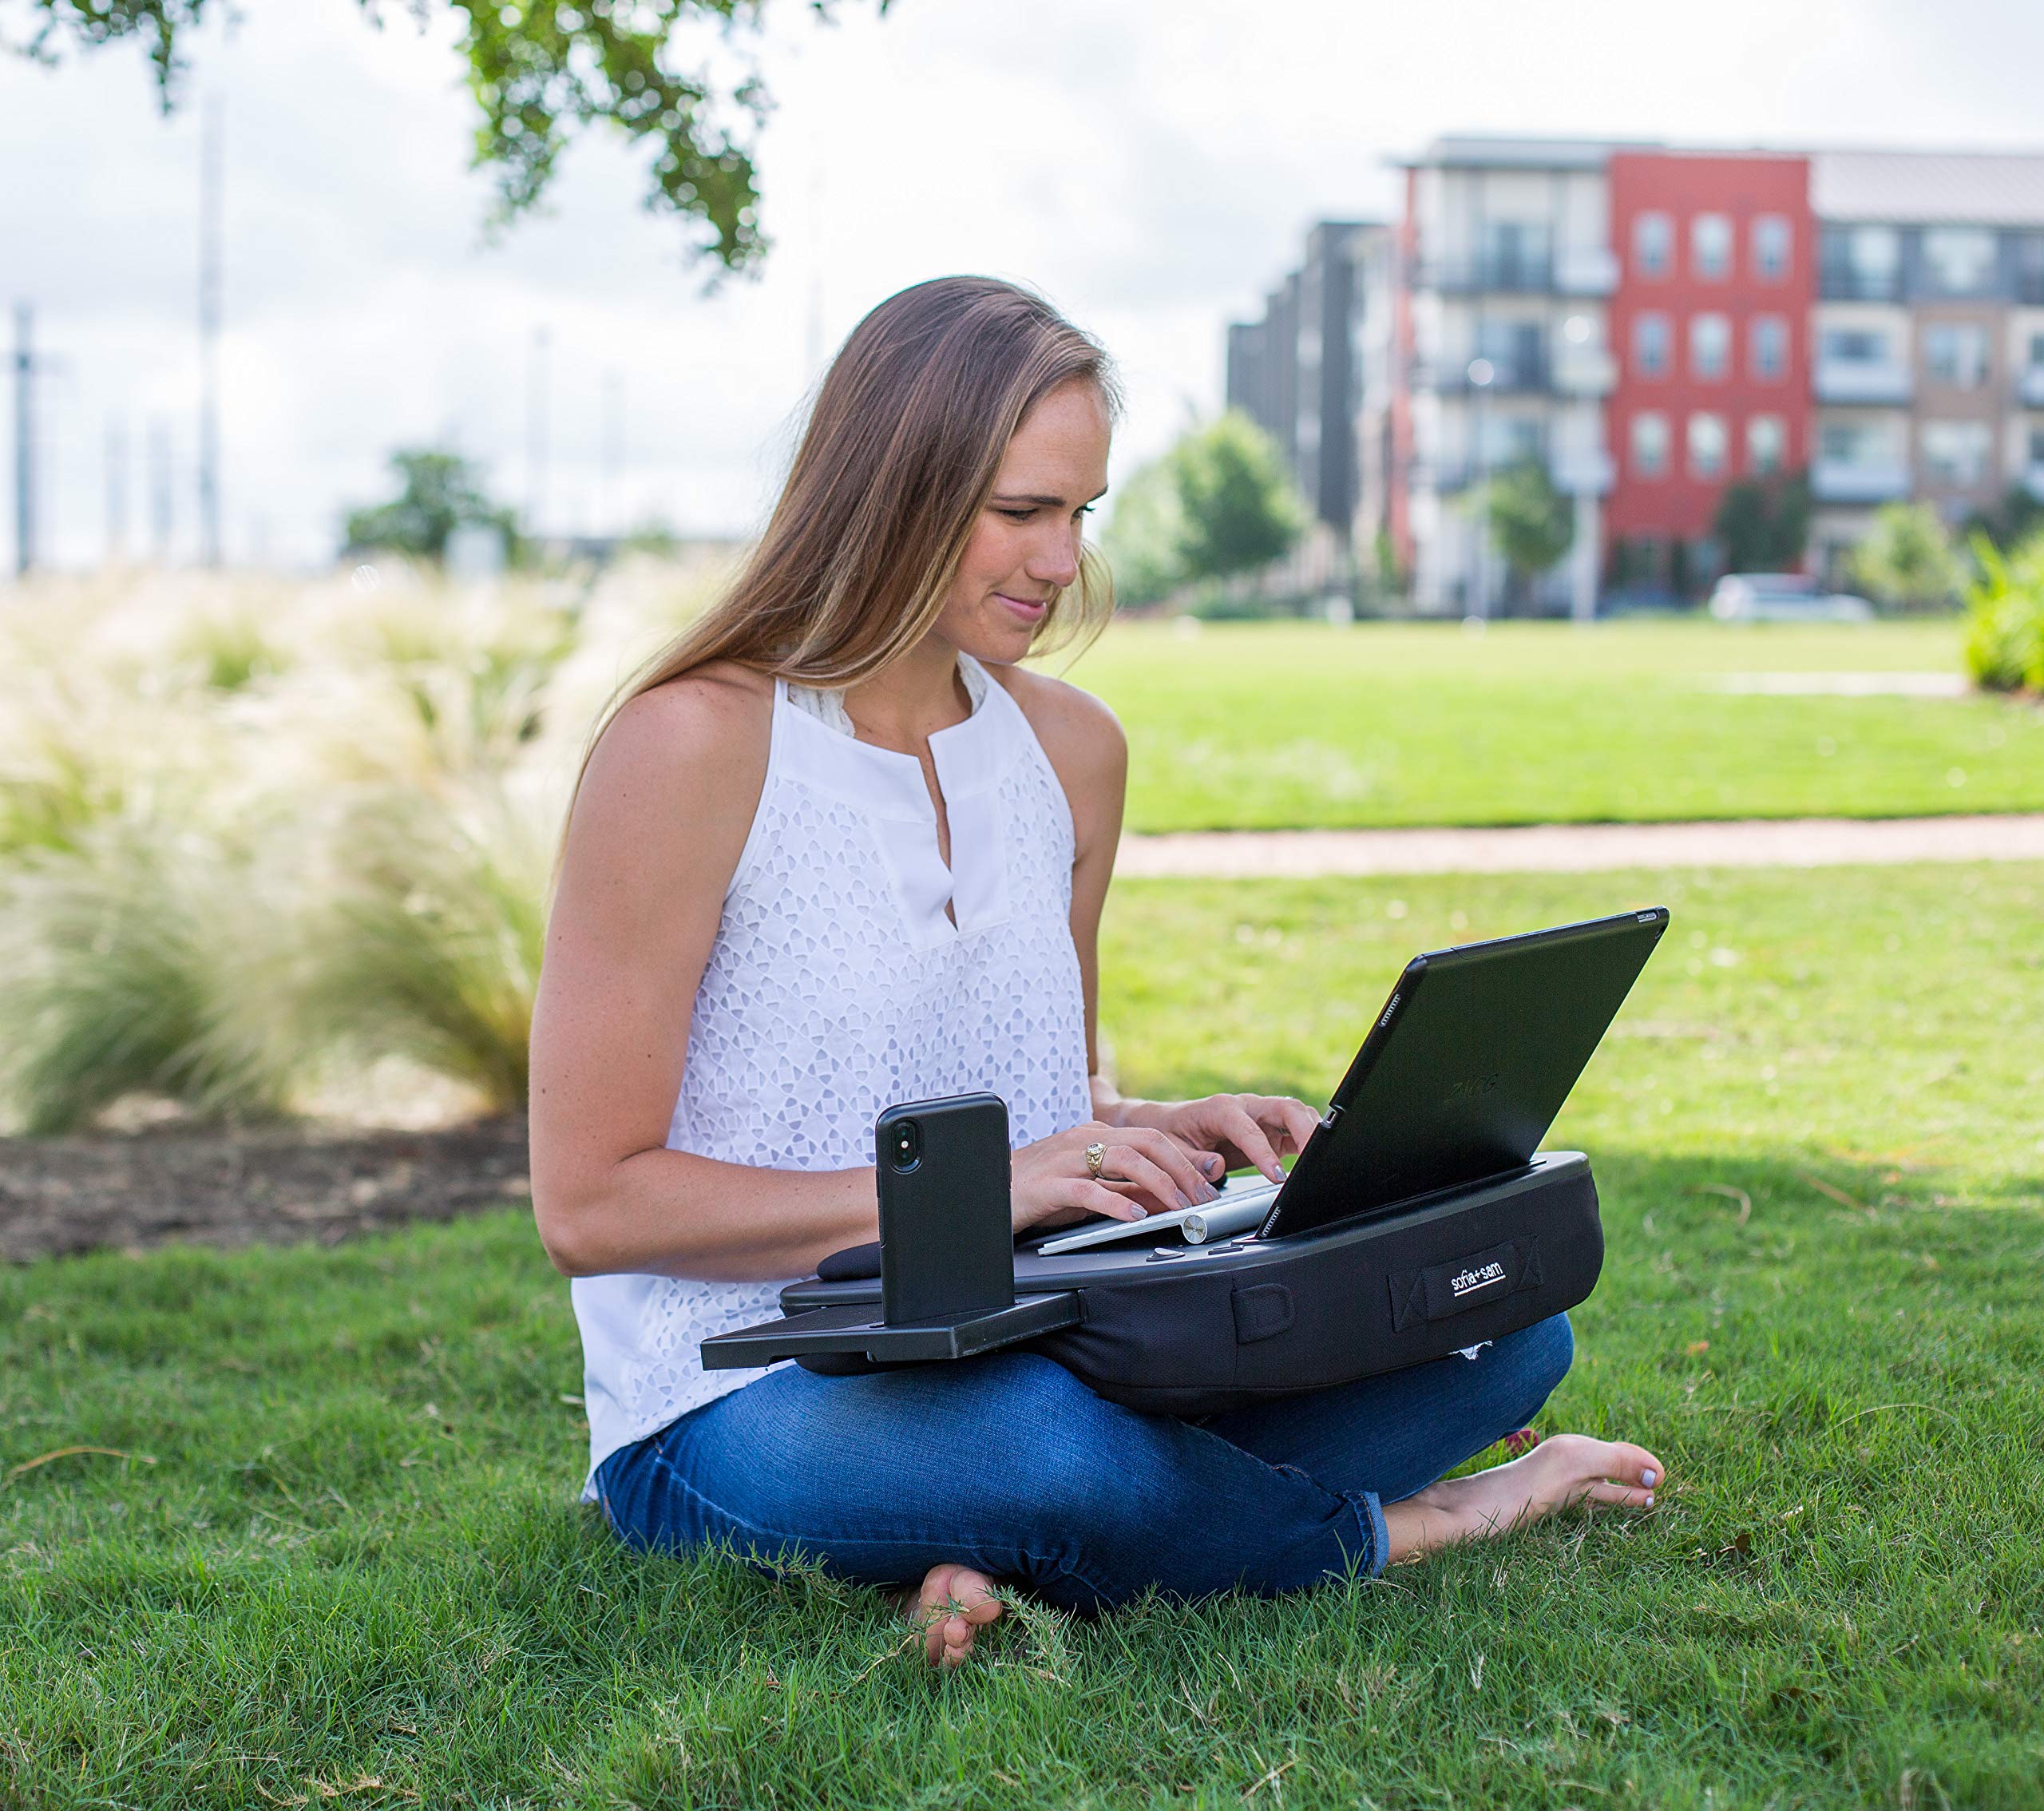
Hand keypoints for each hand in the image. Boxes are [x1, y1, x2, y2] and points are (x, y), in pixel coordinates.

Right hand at [1009, 1120, 1222, 1236]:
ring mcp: (1065, 1159)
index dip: (1186, 1161)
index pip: (1152, 1139)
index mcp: (1094, 1135)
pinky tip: (1134, 1215)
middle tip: (1202, 1199)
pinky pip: (1089, 1189)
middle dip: (1182, 1170)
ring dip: (1159, 1184)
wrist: (986, 1192)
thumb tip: (1168, 1196)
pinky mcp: (1048, 1184)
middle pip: (1147, 1142)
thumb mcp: (1089, 1186)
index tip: (1208, 1186)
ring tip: (1178, 1207)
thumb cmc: (1037, 1191)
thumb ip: (1125, 1187)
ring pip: (1125, 1159)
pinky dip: (1116, 1202)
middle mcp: (1083, 1139)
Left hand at [1123, 1093, 1323, 1186]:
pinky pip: (1295, 1130)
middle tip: (1315, 1159)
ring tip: (1323, 1158)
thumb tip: (1216, 1167)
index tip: (1276, 1175)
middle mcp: (1245, 1106)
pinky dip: (1308, 1141)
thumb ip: (1192, 1160)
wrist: (1168, 1124)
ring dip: (1312, 1132)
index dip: (1264, 1152)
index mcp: (1220, 1108)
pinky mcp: (1269, 1130)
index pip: (1248, 1128)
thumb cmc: (1170, 1133)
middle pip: (1285, 1108)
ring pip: (1296, 1114)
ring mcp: (1260, 1116)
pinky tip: (1315, 1158)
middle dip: (1304, 1130)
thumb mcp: (1171, 1148)